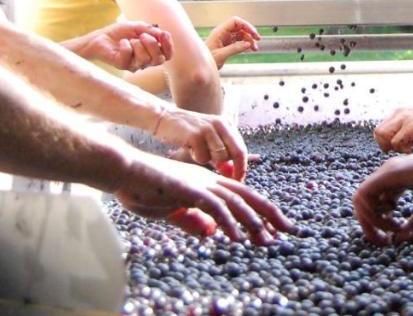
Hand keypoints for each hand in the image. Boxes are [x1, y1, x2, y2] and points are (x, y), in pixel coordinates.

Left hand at [69, 21, 172, 70]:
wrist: (100, 37)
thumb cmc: (119, 33)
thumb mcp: (137, 27)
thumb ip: (150, 30)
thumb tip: (162, 34)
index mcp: (151, 52)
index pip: (167, 55)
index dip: (168, 46)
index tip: (163, 35)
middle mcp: (144, 61)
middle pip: (159, 59)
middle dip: (152, 44)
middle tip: (141, 35)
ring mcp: (134, 65)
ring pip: (145, 59)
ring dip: (138, 44)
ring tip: (129, 39)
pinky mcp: (122, 66)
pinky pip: (129, 56)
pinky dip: (125, 45)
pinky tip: (121, 43)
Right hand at [113, 153, 291, 244]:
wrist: (123, 171)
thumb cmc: (144, 188)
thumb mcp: (171, 211)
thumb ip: (192, 220)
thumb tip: (211, 233)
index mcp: (208, 184)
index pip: (242, 197)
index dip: (260, 213)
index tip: (274, 230)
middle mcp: (210, 181)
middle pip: (248, 196)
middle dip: (270, 215)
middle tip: (289, 231)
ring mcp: (200, 184)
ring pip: (236, 202)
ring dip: (252, 223)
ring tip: (266, 240)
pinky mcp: (188, 190)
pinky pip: (214, 207)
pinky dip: (227, 222)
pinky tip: (234, 238)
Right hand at [152, 108, 248, 179]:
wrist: (165, 118)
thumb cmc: (187, 132)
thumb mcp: (208, 140)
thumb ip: (220, 155)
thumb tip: (232, 174)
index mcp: (226, 124)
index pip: (241, 149)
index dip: (241, 167)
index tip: (238, 180)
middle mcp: (220, 124)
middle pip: (235, 154)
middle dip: (229, 168)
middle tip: (219, 174)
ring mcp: (208, 129)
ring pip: (220, 158)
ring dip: (209, 161)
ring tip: (197, 151)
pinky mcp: (195, 135)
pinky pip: (203, 158)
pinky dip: (196, 158)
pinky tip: (189, 148)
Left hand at [206, 16, 259, 67]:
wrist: (199, 68)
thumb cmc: (205, 61)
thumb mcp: (220, 55)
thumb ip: (234, 49)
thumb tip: (247, 44)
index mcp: (219, 32)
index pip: (235, 22)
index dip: (245, 25)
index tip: (253, 33)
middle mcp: (222, 33)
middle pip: (239, 27)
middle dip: (249, 32)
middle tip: (257, 39)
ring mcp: (224, 38)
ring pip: (240, 34)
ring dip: (249, 40)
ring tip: (254, 48)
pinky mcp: (226, 45)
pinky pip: (238, 41)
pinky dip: (245, 44)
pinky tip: (249, 49)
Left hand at [353, 148, 412, 244]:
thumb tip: (398, 241)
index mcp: (396, 180)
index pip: (372, 203)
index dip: (376, 224)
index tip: (390, 239)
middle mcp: (388, 173)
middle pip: (362, 202)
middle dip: (369, 226)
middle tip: (385, 241)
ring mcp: (388, 171)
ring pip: (360, 199)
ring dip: (371, 221)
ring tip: (394, 228)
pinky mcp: (391, 173)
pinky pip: (363, 195)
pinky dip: (370, 213)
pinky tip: (391, 219)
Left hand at [374, 104, 412, 152]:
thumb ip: (404, 134)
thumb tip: (395, 147)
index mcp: (399, 113)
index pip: (381, 128)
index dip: (385, 141)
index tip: (395, 147)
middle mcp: (398, 114)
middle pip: (378, 132)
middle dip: (385, 144)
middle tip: (399, 149)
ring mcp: (403, 119)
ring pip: (383, 136)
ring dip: (392, 146)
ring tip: (406, 148)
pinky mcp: (410, 126)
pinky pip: (396, 142)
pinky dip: (401, 149)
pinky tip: (411, 149)